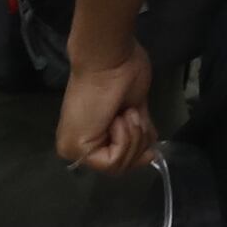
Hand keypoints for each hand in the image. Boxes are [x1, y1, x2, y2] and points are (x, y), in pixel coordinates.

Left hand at [56, 38, 158, 174]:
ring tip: (125, 112)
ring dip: (132, 137)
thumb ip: (137, 133)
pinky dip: (125, 139)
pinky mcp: (77, 149)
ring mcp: (74, 149)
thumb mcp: (135, 110)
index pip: (121, 161)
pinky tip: (118, 118)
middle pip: (121, 168)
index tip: (147, 131)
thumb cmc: (121, 73)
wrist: (109, 59)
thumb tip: (151, 154)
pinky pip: (112, 162)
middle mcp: (78, 146)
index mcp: (89, 135)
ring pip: (118, 167)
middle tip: (131, 114)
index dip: (139, 151)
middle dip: (138, 142)